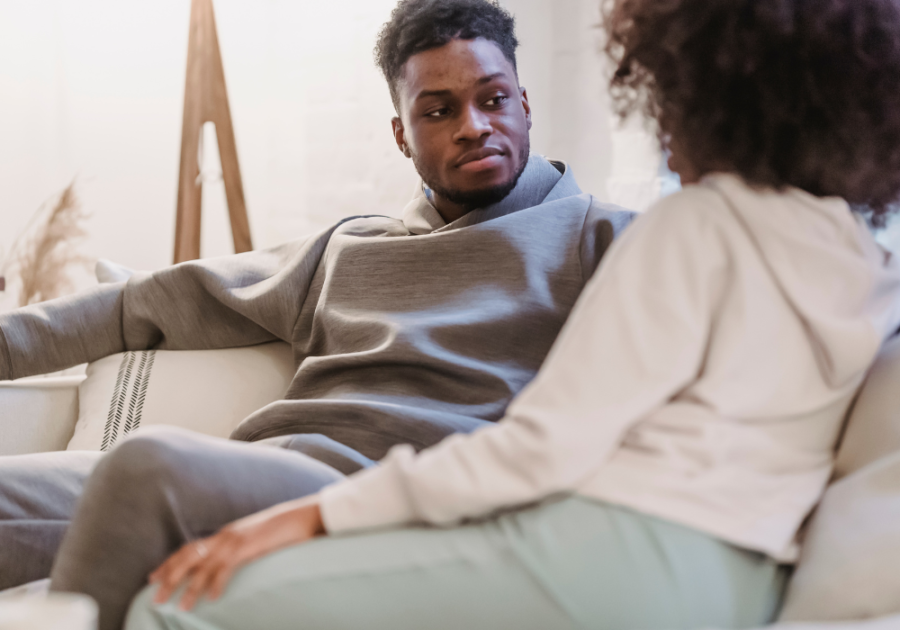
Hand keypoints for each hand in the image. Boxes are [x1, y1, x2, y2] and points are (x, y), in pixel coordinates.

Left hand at [149, 496, 324, 610]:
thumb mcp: (255, 541)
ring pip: (204, 565)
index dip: (170, 563)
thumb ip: (240, 551)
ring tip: (179, 606)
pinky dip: (217, 583)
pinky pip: (227, 567)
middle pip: (188, 555)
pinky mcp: (249, 546)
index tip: (153, 577)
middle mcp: (225, 536)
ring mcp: (236, 540)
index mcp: (225, 534)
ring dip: (189, 586)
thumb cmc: (283, 530)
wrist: (304, 516)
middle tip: (155, 595)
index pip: (190, 548)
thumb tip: (230, 566)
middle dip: (170, 575)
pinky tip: (211, 598)